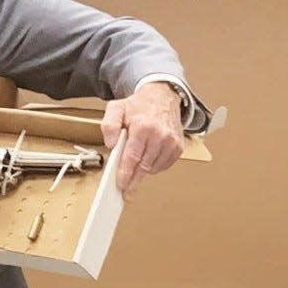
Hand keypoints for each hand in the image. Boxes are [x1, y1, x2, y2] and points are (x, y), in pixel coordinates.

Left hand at [101, 82, 184, 198]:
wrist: (162, 97)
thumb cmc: (138, 105)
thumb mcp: (116, 108)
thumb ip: (109, 125)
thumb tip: (111, 144)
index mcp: (143, 126)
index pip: (133, 156)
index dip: (126, 172)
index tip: (121, 184)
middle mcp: (160, 135)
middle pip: (144, 166)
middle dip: (133, 179)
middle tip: (126, 190)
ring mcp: (171, 142)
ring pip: (153, 168)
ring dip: (142, 170)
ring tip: (134, 166)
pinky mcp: (178, 148)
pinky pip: (163, 166)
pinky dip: (153, 166)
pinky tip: (146, 158)